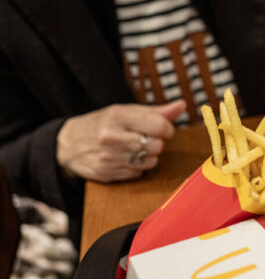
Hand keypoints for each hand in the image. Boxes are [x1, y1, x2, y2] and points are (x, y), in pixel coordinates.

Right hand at [56, 100, 184, 181]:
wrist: (68, 144)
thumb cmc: (103, 124)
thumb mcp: (126, 111)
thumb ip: (157, 111)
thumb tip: (182, 105)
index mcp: (117, 116)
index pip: (159, 125)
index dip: (166, 129)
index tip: (161, 128)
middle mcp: (111, 136)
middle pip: (156, 146)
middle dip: (155, 143)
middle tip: (144, 138)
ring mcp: (108, 157)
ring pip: (150, 161)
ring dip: (148, 156)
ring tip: (134, 148)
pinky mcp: (107, 173)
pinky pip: (138, 173)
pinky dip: (137, 167)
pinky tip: (125, 159)